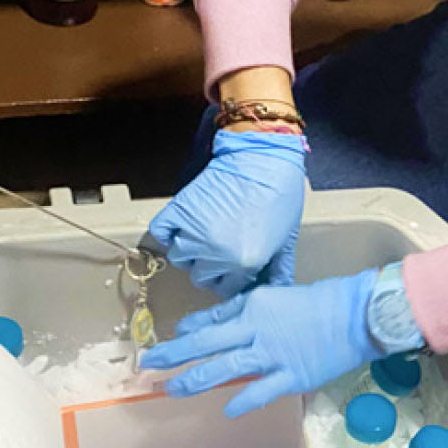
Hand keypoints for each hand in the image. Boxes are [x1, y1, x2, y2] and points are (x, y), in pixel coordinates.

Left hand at [140, 270, 384, 416]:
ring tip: (173, 390)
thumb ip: (231, 312)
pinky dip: (243, 401)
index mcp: (252, 310)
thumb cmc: (314, 303)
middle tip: (148, 368)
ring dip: (197, 380)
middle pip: (208, 346)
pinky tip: (226, 410)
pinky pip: (262, 391)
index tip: (158, 350)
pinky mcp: (292, 377)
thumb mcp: (268, 298)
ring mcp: (274, 357)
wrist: (355, 315)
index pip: (207, 325)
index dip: (180, 339)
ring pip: (227, 369)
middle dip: (175, 357)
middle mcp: (257, 333)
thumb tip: (194, 325)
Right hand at [146, 130, 306, 296]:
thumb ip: (279, 270)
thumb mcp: (286, 239)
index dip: (229, 278)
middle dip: (210, 266)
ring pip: (180, 258)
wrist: (264, 158)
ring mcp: (195, 233)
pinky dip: (167, 232)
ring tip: (202, 235)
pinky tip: (181, 226)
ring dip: (189, 250)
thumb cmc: (280, 195)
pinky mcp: (181, 210)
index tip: (231, 267)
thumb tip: (277, 287)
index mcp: (245, 265)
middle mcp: (217, 254)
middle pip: (200, 277)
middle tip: (220, 248)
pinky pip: (161, 233)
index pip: (226, 289)